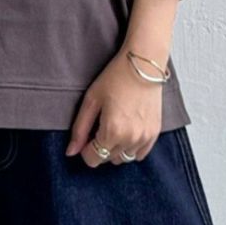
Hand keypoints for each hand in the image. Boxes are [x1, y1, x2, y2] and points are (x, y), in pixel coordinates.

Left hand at [66, 49, 164, 167]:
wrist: (144, 65)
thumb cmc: (116, 78)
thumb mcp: (91, 101)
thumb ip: (80, 129)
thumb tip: (71, 152)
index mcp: (112, 132)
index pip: (93, 159)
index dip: (86, 150)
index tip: (88, 135)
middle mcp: (130, 139)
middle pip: (107, 160)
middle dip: (100, 148)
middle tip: (101, 126)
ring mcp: (144, 137)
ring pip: (123, 158)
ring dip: (115, 149)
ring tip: (115, 127)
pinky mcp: (154, 133)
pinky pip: (140, 154)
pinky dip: (131, 147)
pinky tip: (127, 131)